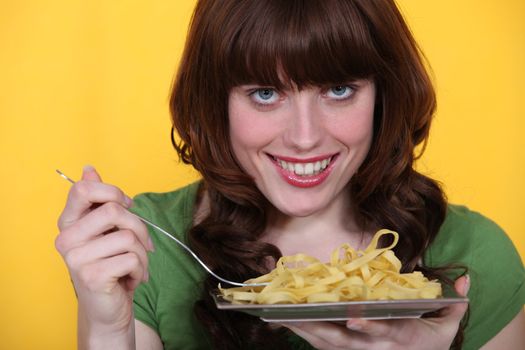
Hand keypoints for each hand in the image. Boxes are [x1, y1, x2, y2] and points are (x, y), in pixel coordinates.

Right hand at [55, 166, 153, 341]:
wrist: (108, 308)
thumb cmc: (110, 264)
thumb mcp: (105, 231)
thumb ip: (98, 201)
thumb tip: (89, 169)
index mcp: (69, 222)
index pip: (84, 189)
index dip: (113, 192)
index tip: (127, 205)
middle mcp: (66, 239)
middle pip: (114, 210)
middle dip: (139, 226)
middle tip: (142, 244)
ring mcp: (76, 258)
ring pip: (128, 237)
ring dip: (142, 254)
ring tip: (135, 266)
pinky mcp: (92, 276)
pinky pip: (132, 259)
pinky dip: (141, 270)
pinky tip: (130, 280)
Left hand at [282, 275, 468, 349]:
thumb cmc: (432, 342)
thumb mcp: (449, 326)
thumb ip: (454, 304)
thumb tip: (465, 279)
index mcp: (401, 337)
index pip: (383, 331)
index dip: (368, 325)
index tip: (351, 318)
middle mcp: (377, 348)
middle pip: (346, 341)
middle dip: (320, 328)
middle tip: (296, 314)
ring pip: (331, 346)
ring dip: (307, 332)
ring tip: (283, 318)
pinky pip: (327, 348)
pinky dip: (308, 337)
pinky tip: (290, 325)